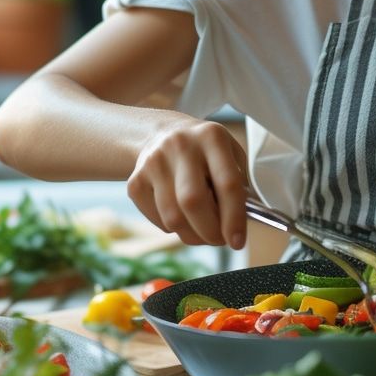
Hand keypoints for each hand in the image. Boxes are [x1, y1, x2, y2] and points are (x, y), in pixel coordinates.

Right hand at [126, 118, 247, 248]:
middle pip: (193, 202)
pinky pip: (158, 221)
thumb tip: (238, 226)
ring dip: (192, 235)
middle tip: (220, 240)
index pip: (227, 183)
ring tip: (203, 231)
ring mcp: (154, 162)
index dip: (234, 218)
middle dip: (210, 231)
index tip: (238, 241)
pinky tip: (182, 216)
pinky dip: (174, 229)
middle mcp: (180, 145)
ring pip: (173, 217)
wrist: (163, 134)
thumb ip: (239, 186)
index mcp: (212, 137)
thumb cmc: (206, 152)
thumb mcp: (230, 154)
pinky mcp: (135, 181)